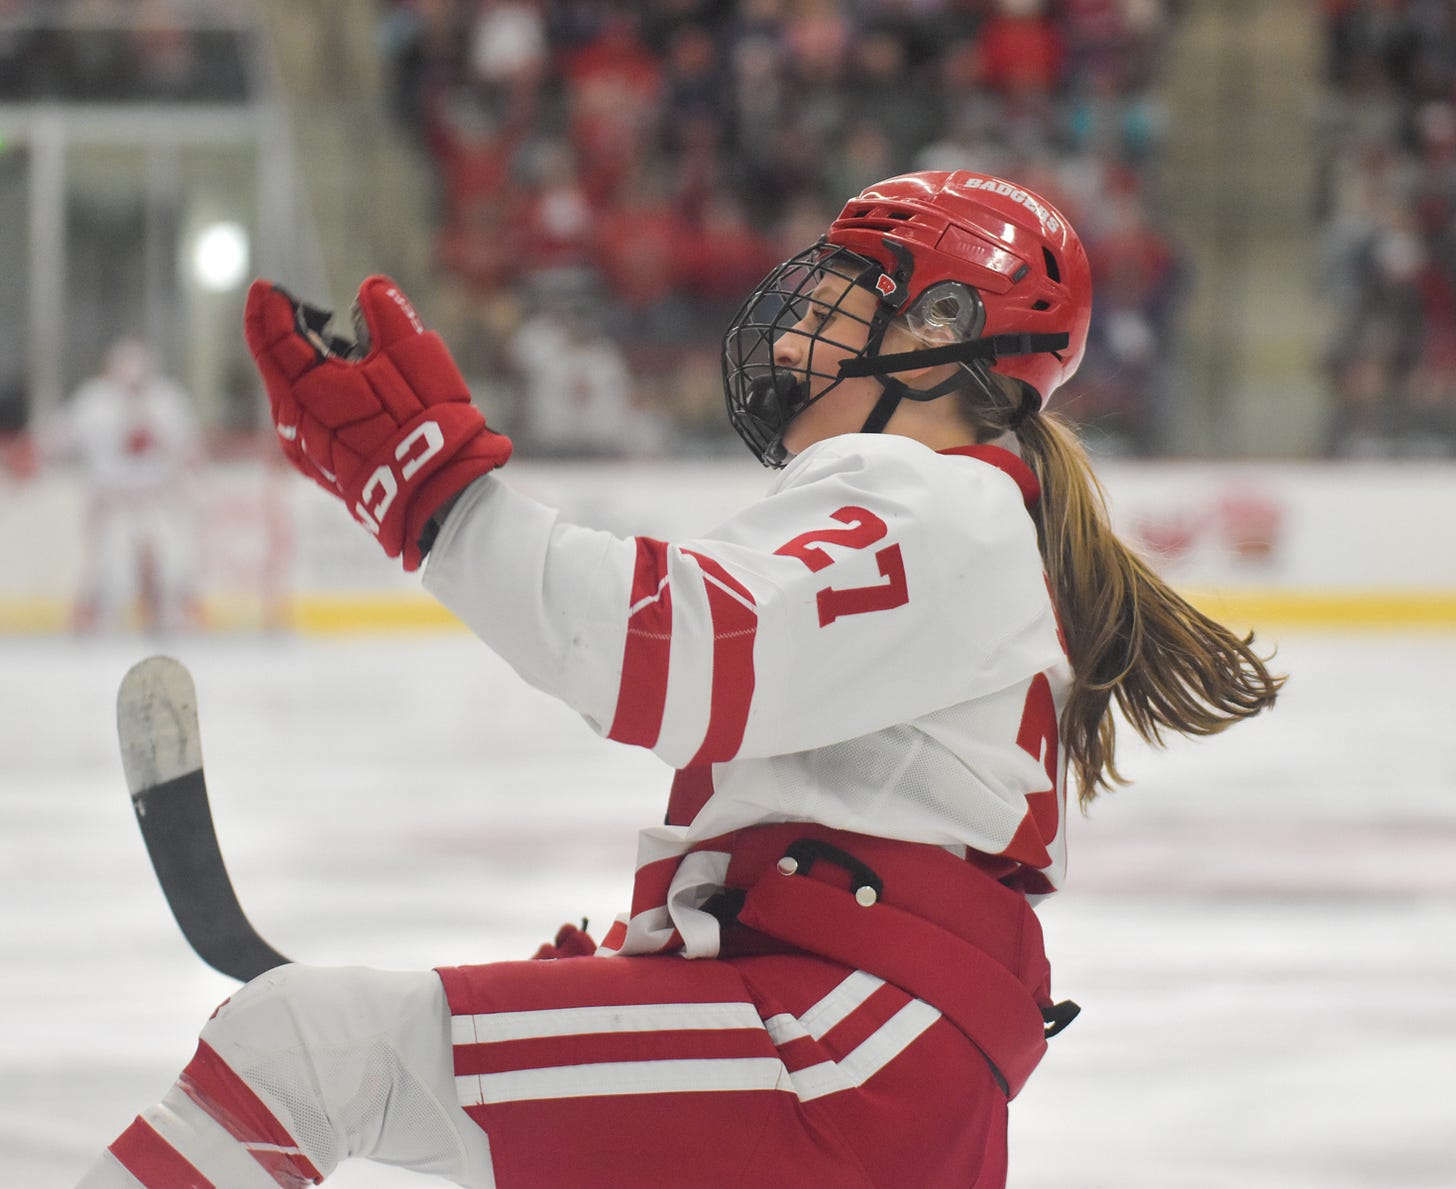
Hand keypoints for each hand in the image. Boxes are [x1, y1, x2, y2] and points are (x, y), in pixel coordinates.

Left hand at [245, 275, 511, 569]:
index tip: (266, 288)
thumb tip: (370, 288)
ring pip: (287, 398)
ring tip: (315, 349)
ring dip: (294, 369)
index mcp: (308, 387)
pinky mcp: (323, 470)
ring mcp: (307, 450)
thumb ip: (386, 311)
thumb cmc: (425, 419)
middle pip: (274, 369)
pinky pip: (300, 423)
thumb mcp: (412, 351)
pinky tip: (327, 392)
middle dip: (277, 334)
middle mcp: (296, 421)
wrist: (436, 490)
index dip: (268, 309)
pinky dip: (306, 398)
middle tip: (289, 309)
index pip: (274, 339)